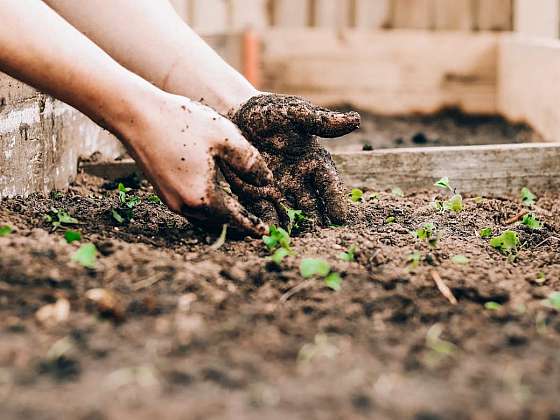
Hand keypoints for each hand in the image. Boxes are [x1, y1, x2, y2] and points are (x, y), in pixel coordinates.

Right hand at [121, 92, 272, 236]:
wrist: (136, 115)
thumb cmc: (182, 122)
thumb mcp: (225, 137)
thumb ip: (250, 161)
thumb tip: (267, 181)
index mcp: (203, 197)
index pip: (235, 219)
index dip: (252, 225)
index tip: (266, 233)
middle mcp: (185, 206)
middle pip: (219, 222)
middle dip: (238, 224)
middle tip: (256, 225)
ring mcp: (171, 200)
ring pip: (204, 217)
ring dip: (222, 217)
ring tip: (240, 213)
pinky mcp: (163, 191)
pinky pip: (191, 208)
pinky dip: (208, 208)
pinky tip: (216, 197)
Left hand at [226, 94, 359, 226]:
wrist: (235, 115)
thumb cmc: (269, 112)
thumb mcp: (295, 113)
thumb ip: (321, 121)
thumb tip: (356, 120)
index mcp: (314, 162)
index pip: (329, 184)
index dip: (335, 200)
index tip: (340, 218)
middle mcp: (299, 180)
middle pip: (312, 205)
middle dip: (317, 222)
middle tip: (320, 238)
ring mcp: (279, 190)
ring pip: (291, 213)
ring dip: (294, 227)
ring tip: (297, 241)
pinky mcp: (257, 195)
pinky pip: (265, 212)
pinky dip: (269, 223)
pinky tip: (271, 233)